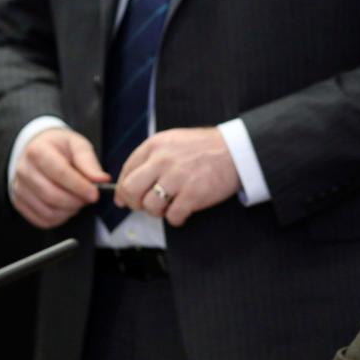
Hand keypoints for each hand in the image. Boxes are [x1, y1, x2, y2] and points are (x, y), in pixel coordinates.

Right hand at [12, 128, 108, 227]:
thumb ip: (89, 162)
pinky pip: (42, 220)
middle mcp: (24, 170)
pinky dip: (60, 218)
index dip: (79, 186)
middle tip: (89, 197)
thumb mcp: (77, 145)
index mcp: (38, 151)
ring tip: (78, 200)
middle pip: (52, 195)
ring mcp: (19, 188)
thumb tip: (102, 180)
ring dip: (69, 210)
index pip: (60, 173)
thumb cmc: (59, 148)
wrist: (37, 150)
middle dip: (76, 201)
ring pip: (47, 210)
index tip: (95, 194)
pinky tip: (67, 207)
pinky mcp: (20, 203)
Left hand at [114, 128, 239, 226]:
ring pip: (150, 206)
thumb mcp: (174, 141)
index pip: (126, 171)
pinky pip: (172, 216)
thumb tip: (129, 183)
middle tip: (145, 206)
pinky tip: (183, 213)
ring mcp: (177, 177)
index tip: (125, 199)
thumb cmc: (207, 148)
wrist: (237, 150)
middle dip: (134, 203)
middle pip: (131, 190)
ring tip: (169, 207)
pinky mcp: (193, 194)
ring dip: (157, 212)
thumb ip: (152, 158)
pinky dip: (176, 219)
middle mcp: (162, 160)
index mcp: (155, 145)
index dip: (122, 190)